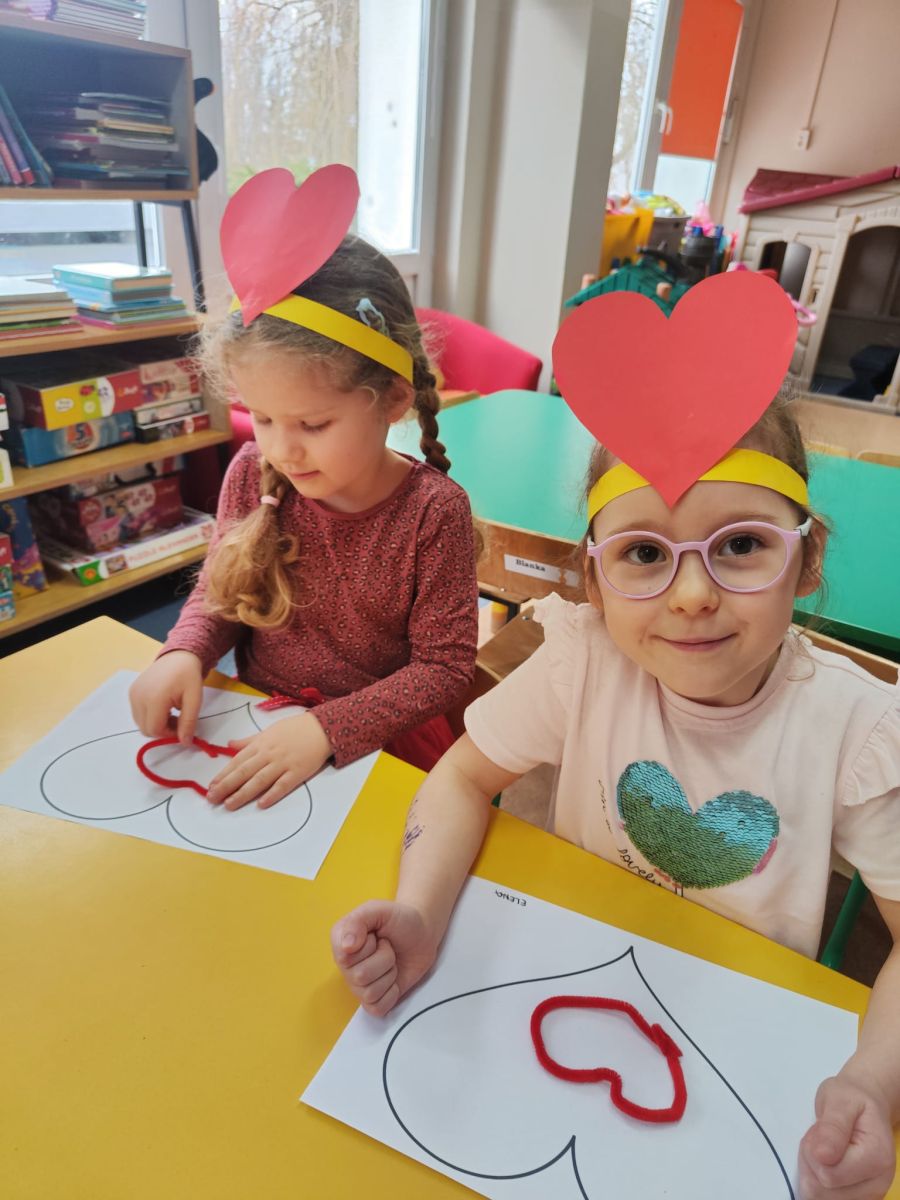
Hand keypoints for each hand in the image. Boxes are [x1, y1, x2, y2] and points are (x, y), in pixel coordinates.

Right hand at [129, 651, 203, 743]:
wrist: (178, 656)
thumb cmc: (188, 675)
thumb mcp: (194, 699)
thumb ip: (188, 722)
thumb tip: (185, 743)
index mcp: (154, 699)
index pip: (155, 729)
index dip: (169, 734)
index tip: (182, 727)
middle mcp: (138, 697)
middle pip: (146, 729)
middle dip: (162, 730)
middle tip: (178, 720)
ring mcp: (133, 694)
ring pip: (141, 723)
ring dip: (156, 724)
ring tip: (171, 712)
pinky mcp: (132, 692)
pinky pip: (138, 713)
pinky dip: (150, 716)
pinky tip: (162, 706)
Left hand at [205, 712, 331, 809]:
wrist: (321, 728)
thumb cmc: (294, 729)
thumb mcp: (269, 730)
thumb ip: (249, 740)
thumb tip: (230, 744)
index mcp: (260, 744)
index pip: (237, 761)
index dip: (223, 774)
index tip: (211, 786)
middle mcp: (268, 754)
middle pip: (243, 772)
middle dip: (226, 786)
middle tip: (212, 799)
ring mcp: (283, 764)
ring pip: (259, 781)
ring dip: (243, 794)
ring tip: (229, 804)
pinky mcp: (297, 772)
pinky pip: (282, 785)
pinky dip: (271, 795)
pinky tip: (261, 804)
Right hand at [331, 901, 438, 1016]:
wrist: (422, 933)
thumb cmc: (400, 920)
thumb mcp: (380, 909)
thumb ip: (359, 920)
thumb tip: (346, 946)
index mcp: (341, 941)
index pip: (345, 957)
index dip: (367, 946)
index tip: (375, 935)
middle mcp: (346, 965)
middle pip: (360, 976)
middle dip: (384, 959)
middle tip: (387, 947)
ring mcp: (358, 984)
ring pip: (370, 993)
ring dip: (389, 974)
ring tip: (391, 960)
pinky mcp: (373, 999)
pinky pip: (377, 1007)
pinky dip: (392, 993)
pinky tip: (393, 978)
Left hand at [798, 1075, 896, 1198]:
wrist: (865, 1102)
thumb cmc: (851, 1098)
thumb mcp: (839, 1101)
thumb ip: (832, 1127)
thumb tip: (822, 1156)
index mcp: (877, 1158)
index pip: (828, 1175)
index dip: (813, 1152)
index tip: (819, 1131)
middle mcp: (878, 1183)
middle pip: (822, 1191)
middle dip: (810, 1162)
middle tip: (819, 1138)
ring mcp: (869, 1195)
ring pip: (819, 1198)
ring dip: (812, 1171)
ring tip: (823, 1147)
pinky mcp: (858, 1198)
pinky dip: (817, 1181)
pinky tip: (825, 1162)